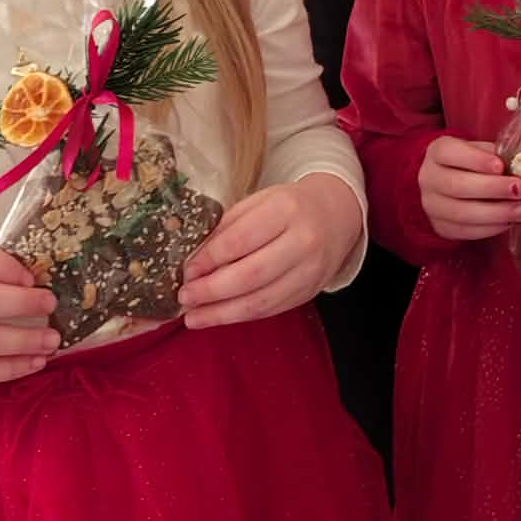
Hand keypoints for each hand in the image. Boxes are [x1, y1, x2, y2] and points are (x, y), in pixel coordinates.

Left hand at [179, 173, 363, 325]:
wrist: (335, 214)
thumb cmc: (288, 207)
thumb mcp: (258, 203)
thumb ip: (228, 229)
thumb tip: (194, 261)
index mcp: (286, 209)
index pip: (241, 240)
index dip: (210, 259)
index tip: (187, 270)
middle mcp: (302, 241)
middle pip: (251, 275)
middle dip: (212, 290)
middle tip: (185, 297)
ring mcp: (309, 271)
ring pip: (261, 300)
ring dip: (222, 313)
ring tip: (193, 317)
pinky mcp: (309, 292)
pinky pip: (270, 310)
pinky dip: (240, 316)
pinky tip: (218, 317)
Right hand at [419, 135, 520, 241]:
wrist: (449, 185)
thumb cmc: (470, 163)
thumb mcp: (478, 150)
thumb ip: (494, 154)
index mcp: (437, 152)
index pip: (451, 153)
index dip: (476, 160)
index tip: (501, 166)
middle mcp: (429, 178)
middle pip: (457, 185)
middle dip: (492, 188)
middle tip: (520, 189)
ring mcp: (432, 206)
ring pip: (462, 213)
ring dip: (496, 213)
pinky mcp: (441, 227)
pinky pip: (465, 231)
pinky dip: (490, 228)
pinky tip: (509, 223)